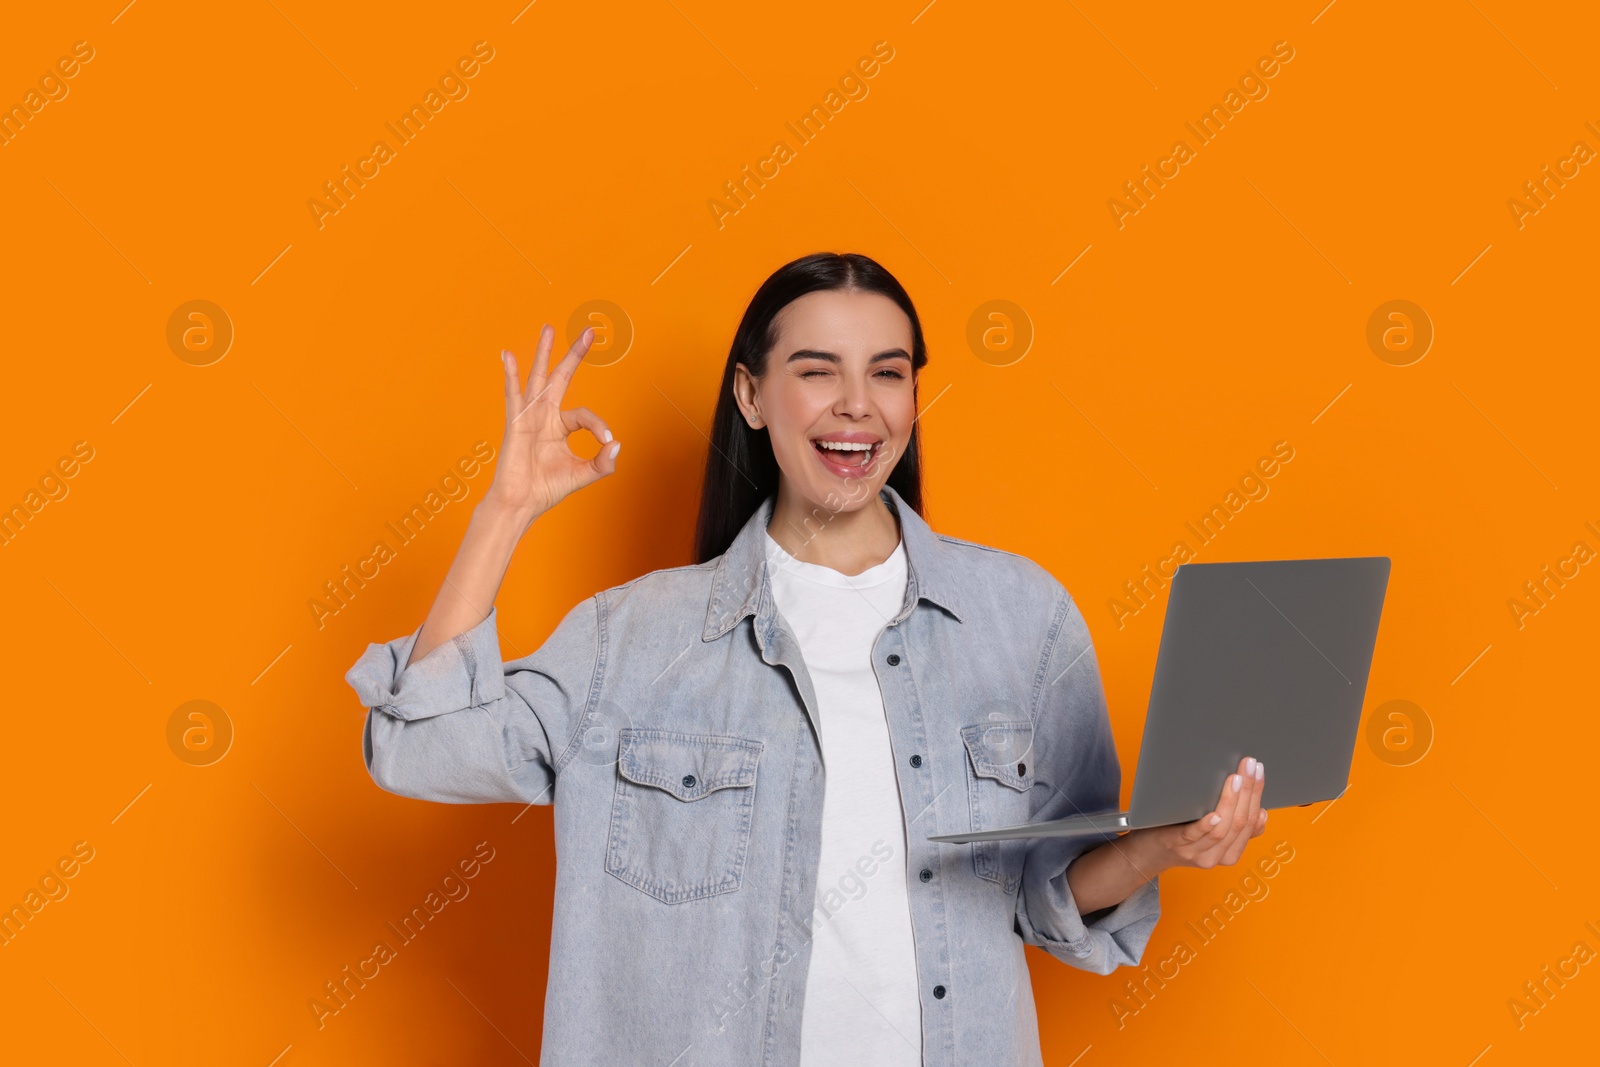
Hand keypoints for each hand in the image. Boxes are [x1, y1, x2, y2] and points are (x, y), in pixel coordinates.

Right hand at [481, 323, 619, 525]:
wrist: (521, 503)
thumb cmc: (546, 489)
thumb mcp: (584, 474)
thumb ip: (603, 462)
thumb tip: (617, 443)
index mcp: (560, 426)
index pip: (585, 415)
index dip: (599, 426)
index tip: (607, 441)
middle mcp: (545, 416)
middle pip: (562, 378)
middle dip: (574, 355)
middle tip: (588, 332)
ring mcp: (530, 416)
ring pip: (539, 378)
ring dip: (544, 352)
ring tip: (549, 328)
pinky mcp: (516, 423)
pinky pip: (513, 395)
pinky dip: (511, 375)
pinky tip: (507, 355)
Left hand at [1137, 756, 1266, 869]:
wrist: (1149, 851)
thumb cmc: (1182, 833)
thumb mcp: (1214, 834)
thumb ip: (1236, 826)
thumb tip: (1262, 812)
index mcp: (1231, 852)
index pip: (1252, 823)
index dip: (1257, 795)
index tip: (1259, 772)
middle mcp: (1217, 855)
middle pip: (1240, 823)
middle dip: (1249, 792)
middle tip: (1250, 766)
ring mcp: (1196, 851)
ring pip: (1222, 829)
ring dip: (1231, 801)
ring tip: (1236, 779)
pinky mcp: (1176, 844)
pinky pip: (1195, 835)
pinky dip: (1207, 825)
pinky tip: (1214, 814)